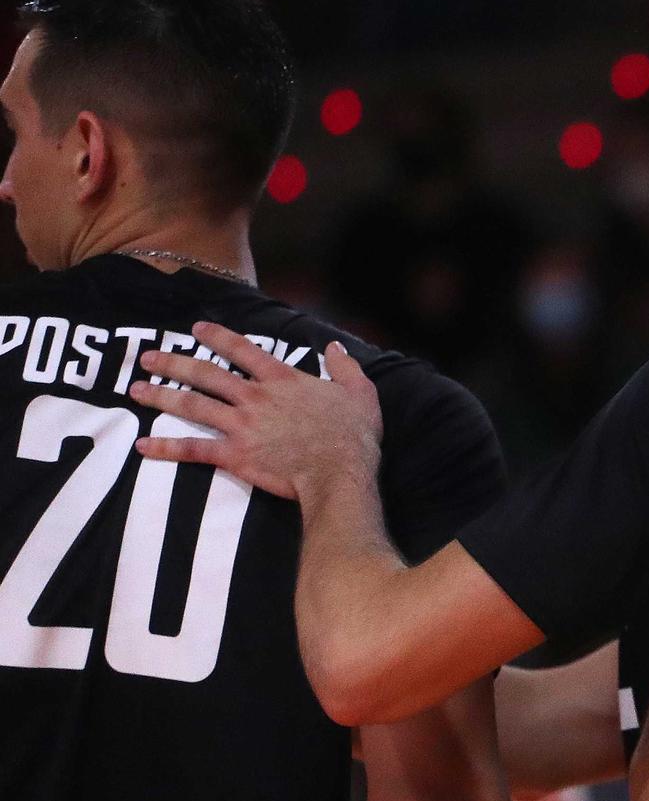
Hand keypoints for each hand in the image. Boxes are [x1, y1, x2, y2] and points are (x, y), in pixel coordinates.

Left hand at [128, 321, 382, 500]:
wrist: (339, 472)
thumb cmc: (353, 434)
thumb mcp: (360, 392)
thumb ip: (345, 367)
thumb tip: (335, 349)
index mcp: (282, 380)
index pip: (243, 350)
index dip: (217, 337)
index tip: (196, 329)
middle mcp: (255, 397)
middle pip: (206, 374)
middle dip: (174, 363)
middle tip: (148, 358)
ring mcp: (241, 426)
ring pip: (192, 405)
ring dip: (160, 396)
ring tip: (136, 389)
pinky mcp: (234, 455)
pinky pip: (194, 450)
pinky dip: (166, 448)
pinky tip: (143, 446)